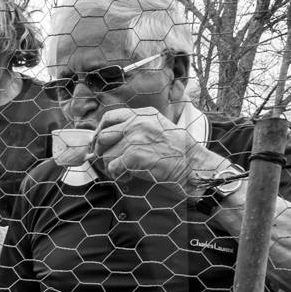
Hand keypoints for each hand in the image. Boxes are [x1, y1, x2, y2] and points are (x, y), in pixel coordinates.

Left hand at [91, 107, 225, 188]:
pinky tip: (128, 177)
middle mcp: (136, 123)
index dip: (99, 132)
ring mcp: (134, 138)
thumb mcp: (158, 127)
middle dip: (100, 152)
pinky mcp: (133, 155)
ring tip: (125, 172)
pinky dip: (118, 176)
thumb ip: (136, 128)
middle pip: (103, 136)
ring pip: (106, 155)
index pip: (109, 117)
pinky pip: (112, 167)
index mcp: (142, 114)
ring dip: (111, 167)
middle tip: (107, 163)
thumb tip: (110, 139)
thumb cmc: (177, 151)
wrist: (191, 164)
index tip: (99, 143)